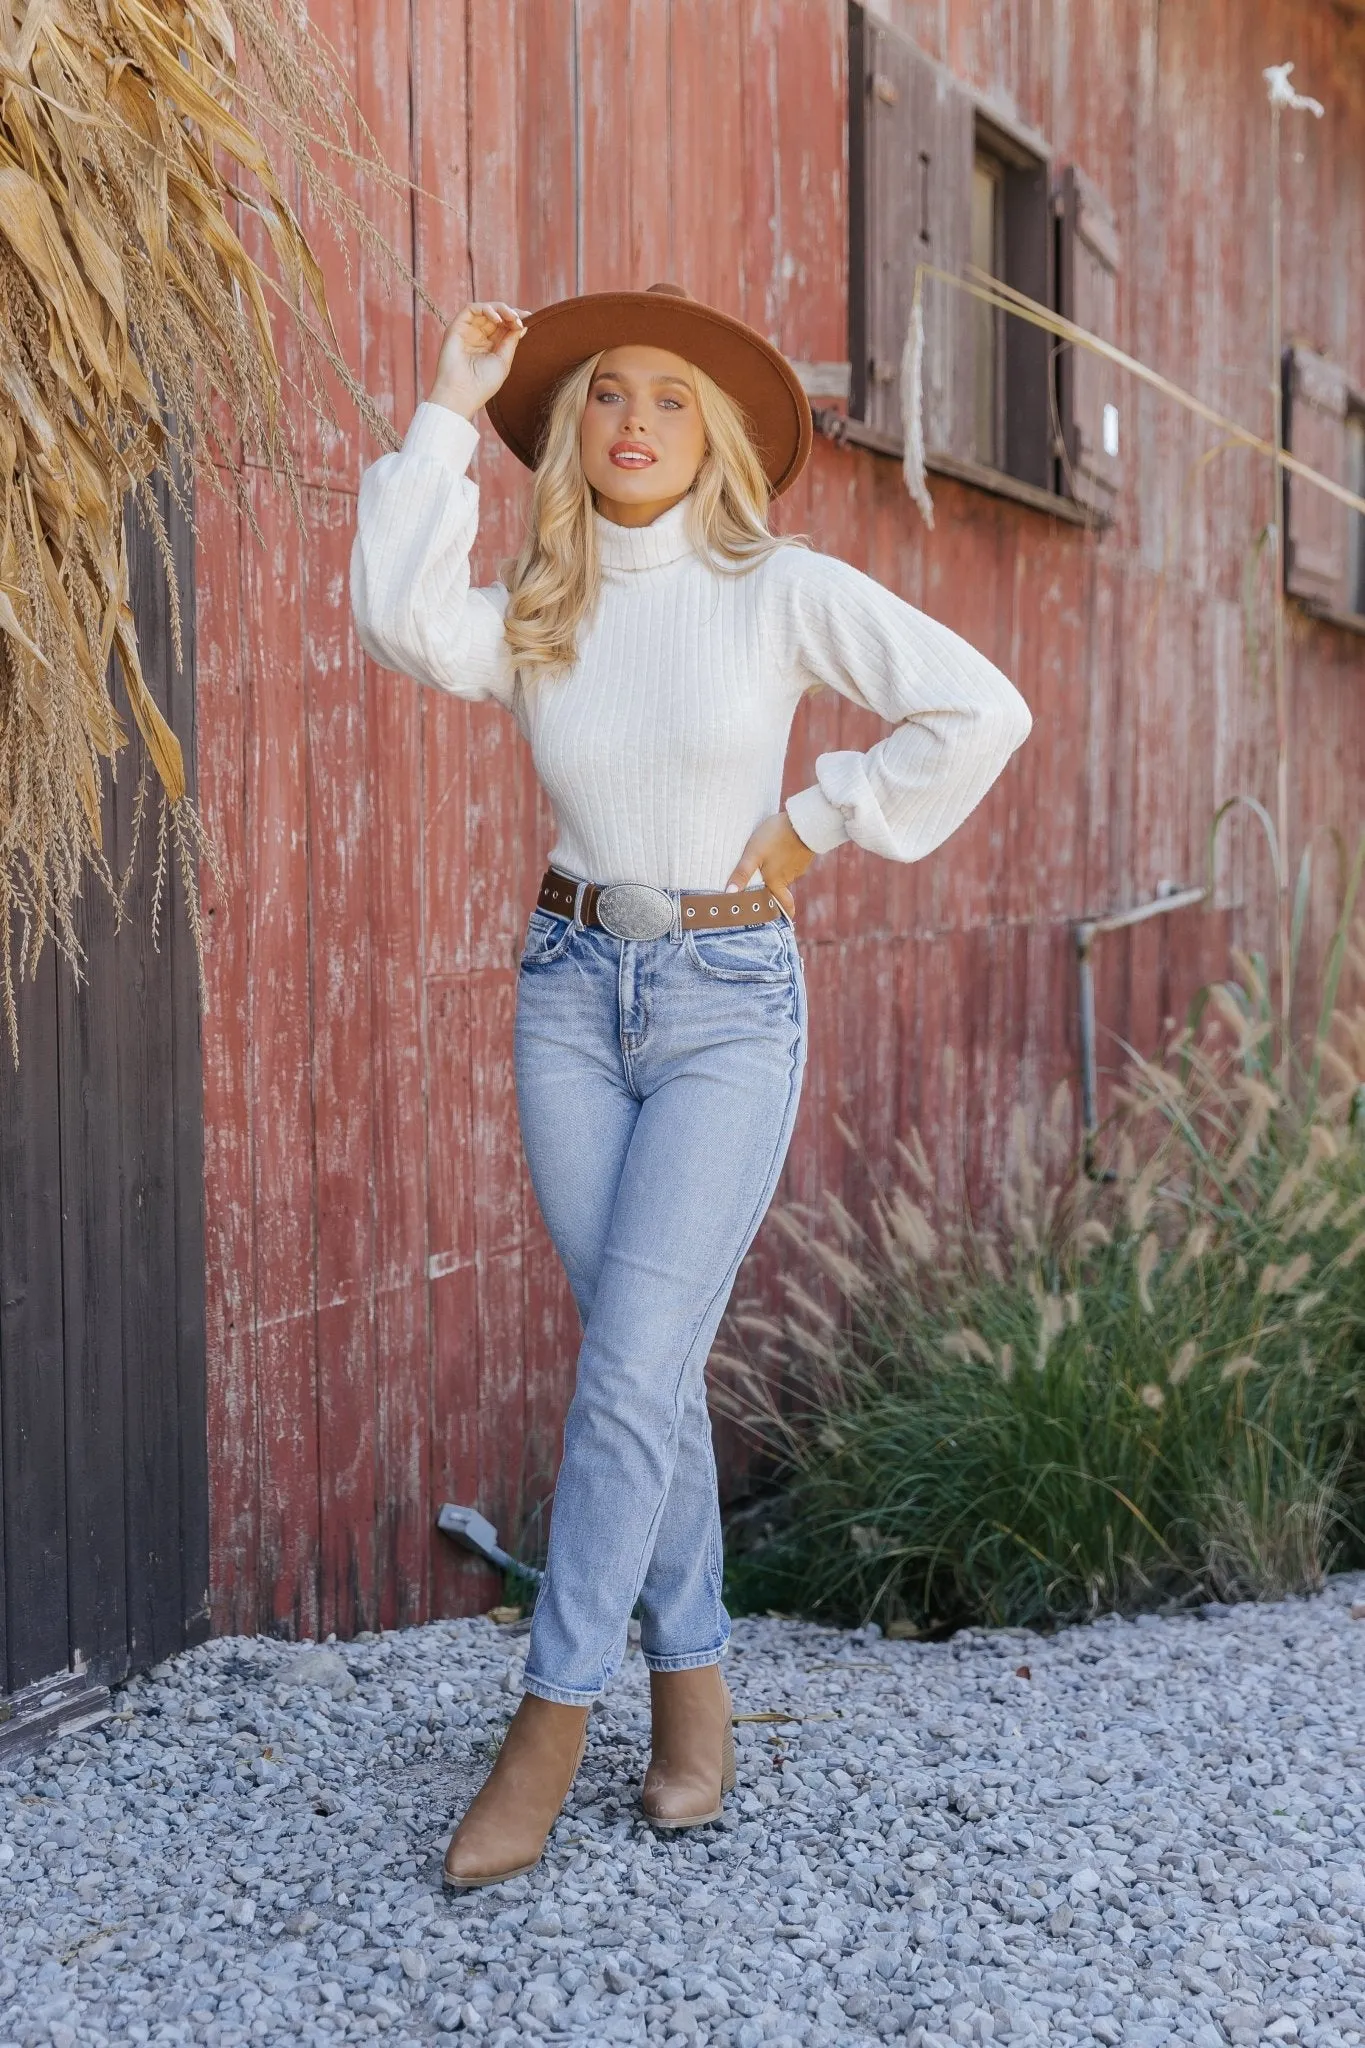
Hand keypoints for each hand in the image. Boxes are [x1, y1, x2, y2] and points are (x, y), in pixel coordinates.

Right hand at [427, 300, 530, 418]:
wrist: (462, 394)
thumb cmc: (483, 383)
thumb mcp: (503, 361)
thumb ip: (511, 341)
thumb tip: (521, 325)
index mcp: (490, 346)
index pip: (504, 325)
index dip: (516, 318)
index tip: (529, 317)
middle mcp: (478, 336)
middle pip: (496, 315)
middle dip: (510, 313)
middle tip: (519, 319)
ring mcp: (467, 331)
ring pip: (485, 309)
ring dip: (501, 309)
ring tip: (511, 318)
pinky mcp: (456, 327)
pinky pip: (471, 309)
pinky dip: (486, 309)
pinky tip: (497, 319)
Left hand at [723, 811, 815, 917]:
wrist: (803, 820)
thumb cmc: (776, 837)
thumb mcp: (753, 854)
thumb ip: (742, 873)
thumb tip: (730, 894)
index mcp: (777, 881)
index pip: (784, 905)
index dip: (784, 913)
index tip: (782, 920)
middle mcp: (789, 877)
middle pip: (781, 889)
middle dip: (774, 890)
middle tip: (764, 890)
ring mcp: (799, 865)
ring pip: (786, 873)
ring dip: (778, 871)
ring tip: (767, 863)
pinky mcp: (803, 853)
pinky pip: (792, 860)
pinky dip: (785, 859)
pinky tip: (778, 850)